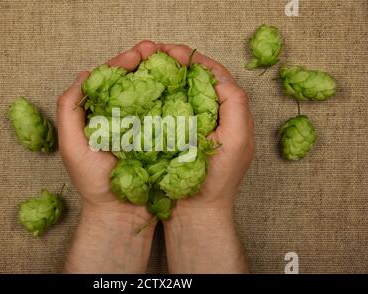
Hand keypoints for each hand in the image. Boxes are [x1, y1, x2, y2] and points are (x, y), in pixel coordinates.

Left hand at [58, 41, 160, 272]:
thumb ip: (70, 110)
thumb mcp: (72, 146)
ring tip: (171, 61)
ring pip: (149, 95)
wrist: (120, 214)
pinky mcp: (157, 139)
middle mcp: (119, 117)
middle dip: (144, 63)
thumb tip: (85, 75)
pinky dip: (171, 99)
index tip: (136, 54)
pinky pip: (164, 114)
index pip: (109, 81)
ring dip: (159, 76)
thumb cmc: (94, 183)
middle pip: (131, 82)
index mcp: (98, 114)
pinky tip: (179, 87)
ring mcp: (139, 127)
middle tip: (158, 50)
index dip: (122, 64)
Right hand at [156, 43, 252, 272]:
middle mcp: (214, 115)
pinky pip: (170, 109)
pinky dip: (159, 96)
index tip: (172, 51)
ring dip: (167, 77)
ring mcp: (195, 125)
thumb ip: (235, 105)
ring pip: (182, 91)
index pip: (214, 75)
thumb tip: (219, 77)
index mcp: (231, 112)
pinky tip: (146, 91)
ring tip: (149, 65)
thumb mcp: (236, 140)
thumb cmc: (218, 180)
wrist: (197, 212)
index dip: (195, 60)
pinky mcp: (178, 136)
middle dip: (178, 63)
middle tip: (156, 53)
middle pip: (197, 79)